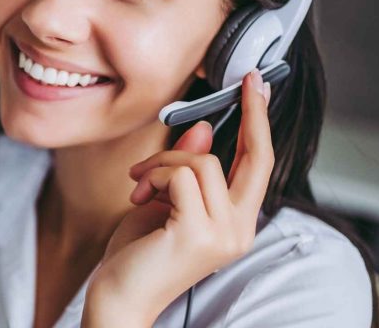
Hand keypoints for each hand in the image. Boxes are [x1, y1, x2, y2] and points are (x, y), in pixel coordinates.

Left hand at [83, 70, 272, 327]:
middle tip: (245, 81)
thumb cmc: (137, 255)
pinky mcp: (199, 233)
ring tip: (138, 184)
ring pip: (202, 161)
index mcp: (236, 223)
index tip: (258, 86)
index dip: (261, 124)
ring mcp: (223, 234)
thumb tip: (205, 129)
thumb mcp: (163, 201)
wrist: (117, 298)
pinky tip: (137, 196)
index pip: (260, 167)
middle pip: (257, 158)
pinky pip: (180, 175)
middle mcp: (239, 230)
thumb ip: (186, 170)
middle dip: (252, 113)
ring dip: (161, 163)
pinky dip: (154, 176)